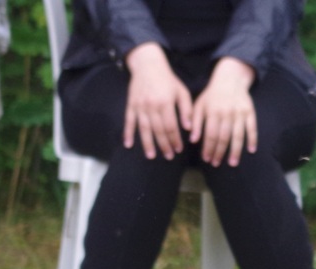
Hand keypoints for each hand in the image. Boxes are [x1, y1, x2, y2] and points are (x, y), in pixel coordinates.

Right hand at [123, 42, 191, 159]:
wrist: (148, 64)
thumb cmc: (168, 79)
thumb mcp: (181, 92)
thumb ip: (186, 109)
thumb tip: (188, 128)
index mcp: (165, 103)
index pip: (171, 127)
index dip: (175, 140)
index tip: (179, 149)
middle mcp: (151, 106)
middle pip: (158, 131)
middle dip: (164, 145)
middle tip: (169, 156)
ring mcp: (140, 106)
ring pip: (144, 129)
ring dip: (147, 144)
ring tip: (151, 155)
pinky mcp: (131, 105)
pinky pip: (128, 121)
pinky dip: (127, 133)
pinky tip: (128, 144)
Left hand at [193, 57, 257, 166]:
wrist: (230, 79)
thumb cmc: (213, 94)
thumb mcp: (200, 104)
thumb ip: (195, 121)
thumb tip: (193, 140)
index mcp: (213, 112)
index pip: (211, 135)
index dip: (208, 148)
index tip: (207, 159)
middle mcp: (227, 114)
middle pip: (223, 138)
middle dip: (219, 152)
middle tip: (216, 164)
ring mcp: (239, 114)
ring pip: (238, 136)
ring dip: (235, 151)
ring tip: (232, 163)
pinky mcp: (250, 112)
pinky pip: (252, 128)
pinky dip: (252, 139)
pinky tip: (251, 150)